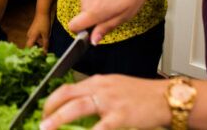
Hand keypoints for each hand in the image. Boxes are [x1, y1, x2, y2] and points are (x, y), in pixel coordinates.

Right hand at [26, 13, 51, 50]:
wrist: (42, 12)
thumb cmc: (44, 24)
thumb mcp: (46, 35)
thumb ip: (45, 44)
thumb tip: (45, 53)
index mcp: (31, 37)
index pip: (29, 48)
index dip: (32, 53)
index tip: (38, 56)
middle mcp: (29, 35)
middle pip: (31, 45)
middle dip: (37, 49)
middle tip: (43, 52)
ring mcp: (31, 32)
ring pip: (34, 41)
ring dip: (39, 44)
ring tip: (46, 46)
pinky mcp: (33, 30)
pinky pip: (35, 38)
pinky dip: (39, 40)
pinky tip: (45, 40)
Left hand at [40, 75, 169, 129]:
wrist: (166, 98)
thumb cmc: (142, 96)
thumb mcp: (115, 88)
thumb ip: (97, 94)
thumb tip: (78, 106)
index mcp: (98, 82)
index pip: (68, 88)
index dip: (52, 99)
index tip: (44, 111)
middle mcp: (100, 88)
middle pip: (67, 95)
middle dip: (50, 108)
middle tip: (40, 121)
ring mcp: (109, 101)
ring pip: (77, 107)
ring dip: (58, 118)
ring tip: (46, 127)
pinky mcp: (120, 115)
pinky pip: (100, 127)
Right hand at [69, 0, 147, 44]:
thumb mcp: (125, 15)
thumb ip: (106, 28)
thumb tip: (93, 40)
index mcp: (92, 11)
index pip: (73, 26)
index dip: (81, 32)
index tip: (94, 31)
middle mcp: (85, 0)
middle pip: (83, 17)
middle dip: (96, 19)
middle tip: (115, 13)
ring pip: (88, 7)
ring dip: (99, 8)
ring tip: (117, 1)